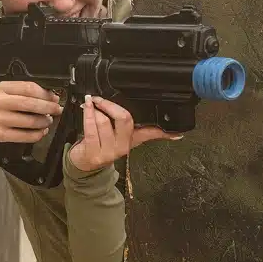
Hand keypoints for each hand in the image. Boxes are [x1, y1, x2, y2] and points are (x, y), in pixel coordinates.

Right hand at [0, 81, 63, 142]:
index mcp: (1, 89)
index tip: (54, 98)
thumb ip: (21, 91)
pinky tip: (41, 132)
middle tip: (57, 110)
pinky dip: (36, 135)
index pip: (29, 88)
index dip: (45, 94)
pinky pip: (23, 136)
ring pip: (29, 121)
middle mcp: (0, 103)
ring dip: (44, 122)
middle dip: (49, 108)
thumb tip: (46, 96)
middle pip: (31, 104)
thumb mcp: (0, 90)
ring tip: (48, 121)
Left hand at [68, 95, 182, 172]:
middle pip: (124, 119)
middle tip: (101, 98)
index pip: (150, 133)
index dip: (164, 133)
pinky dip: (87, 114)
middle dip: (111, 105)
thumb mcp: (125, 137)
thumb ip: (145, 131)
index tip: (177, 132)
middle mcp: (122, 147)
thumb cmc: (104, 145)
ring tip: (91, 104)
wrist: (85, 163)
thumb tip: (172, 132)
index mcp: (132, 140)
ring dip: (95, 109)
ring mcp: (108, 152)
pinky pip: (91, 129)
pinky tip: (86, 107)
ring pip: (104, 122)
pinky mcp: (93, 152)